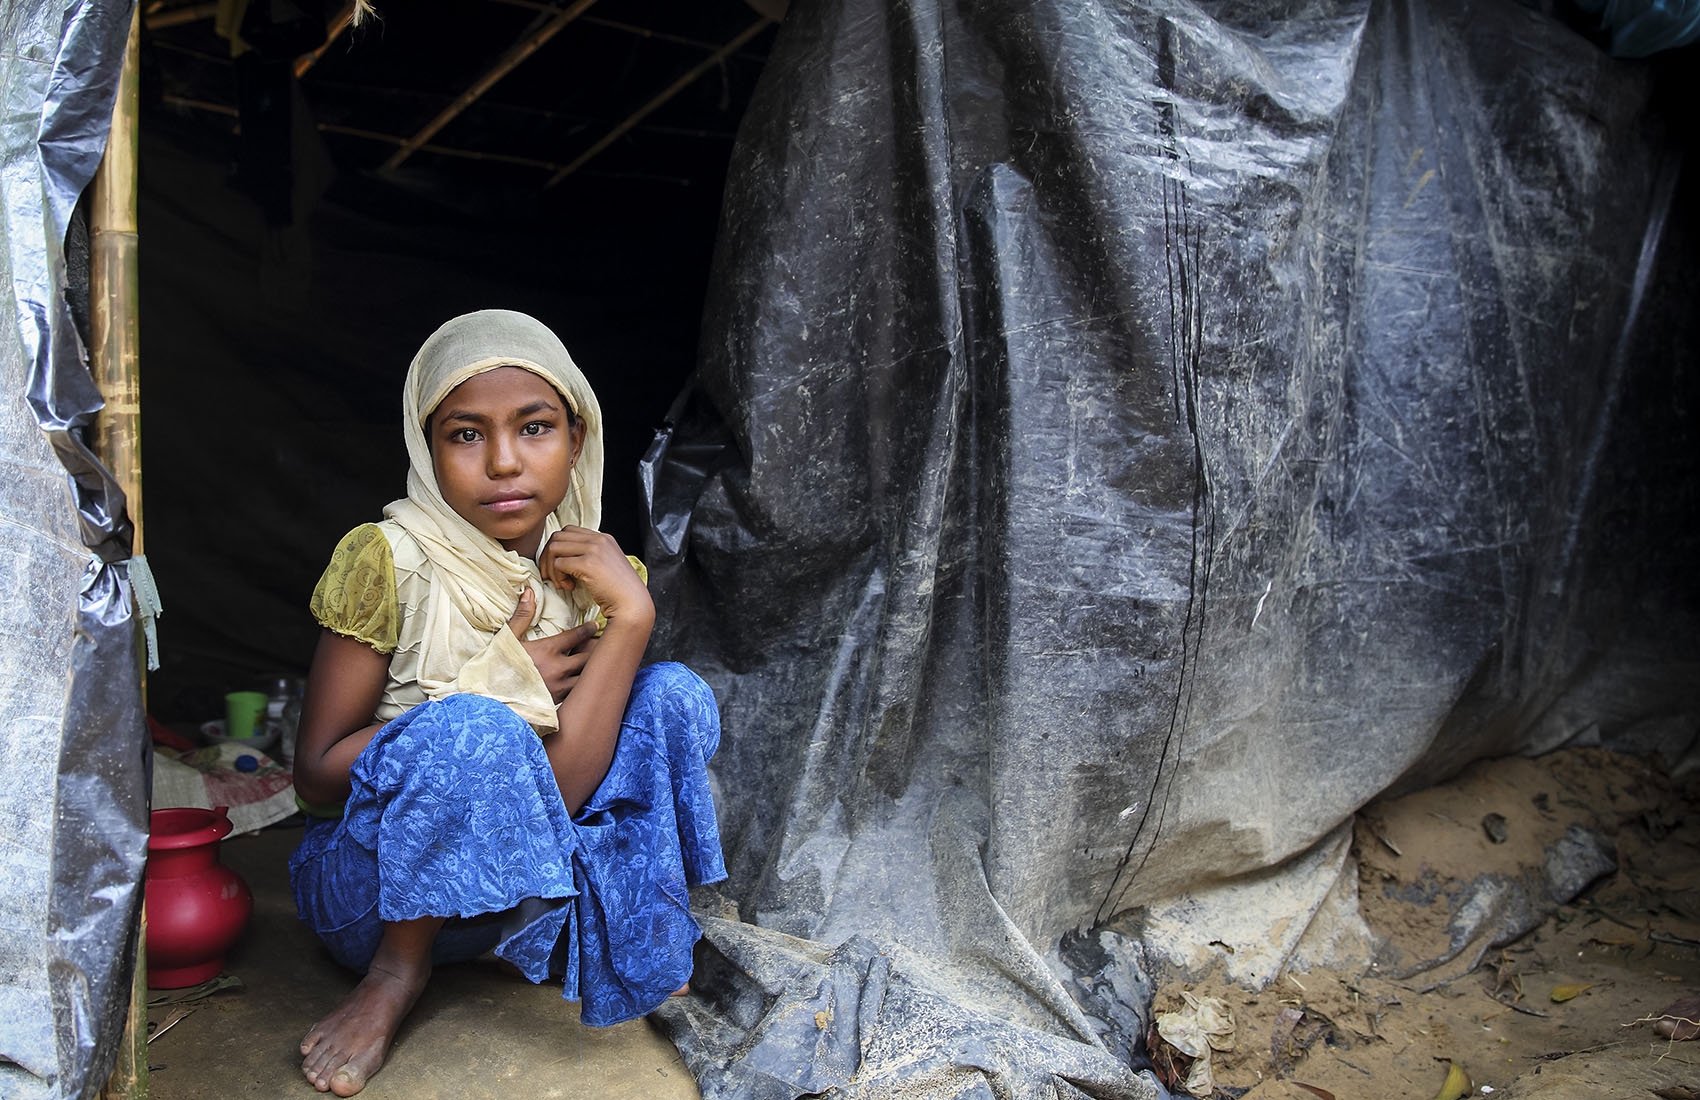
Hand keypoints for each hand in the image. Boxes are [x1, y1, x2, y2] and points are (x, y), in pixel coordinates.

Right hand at [507, 588, 599, 702]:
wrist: (490, 701)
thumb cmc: (497, 667)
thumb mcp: (508, 639)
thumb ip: (522, 616)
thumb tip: (529, 591)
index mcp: (547, 650)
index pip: (577, 636)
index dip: (588, 629)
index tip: (595, 625)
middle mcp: (558, 668)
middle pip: (590, 656)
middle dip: (596, 648)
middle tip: (602, 642)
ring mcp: (560, 687)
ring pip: (588, 675)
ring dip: (593, 668)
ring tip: (599, 662)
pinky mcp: (559, 702)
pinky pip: (580, 691)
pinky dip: (585, 684)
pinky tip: (587, 681)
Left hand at [537, 527, 654, 628]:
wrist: (632, 605)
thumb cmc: (619, 592)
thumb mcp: (606, 566)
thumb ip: (590, 556)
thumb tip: (563, 558)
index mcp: (604, 538)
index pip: (569, 531)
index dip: (559, 549)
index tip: (562, 568)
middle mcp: (599, 539)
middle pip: (558, 536)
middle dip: (548, 557)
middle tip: (554, 576)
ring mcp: (594, 550)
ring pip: (554, 548)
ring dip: (551, 567)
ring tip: (561, 583)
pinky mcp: (588, 563)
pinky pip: (558, 564)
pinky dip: (558, 577)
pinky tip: (569, 588)